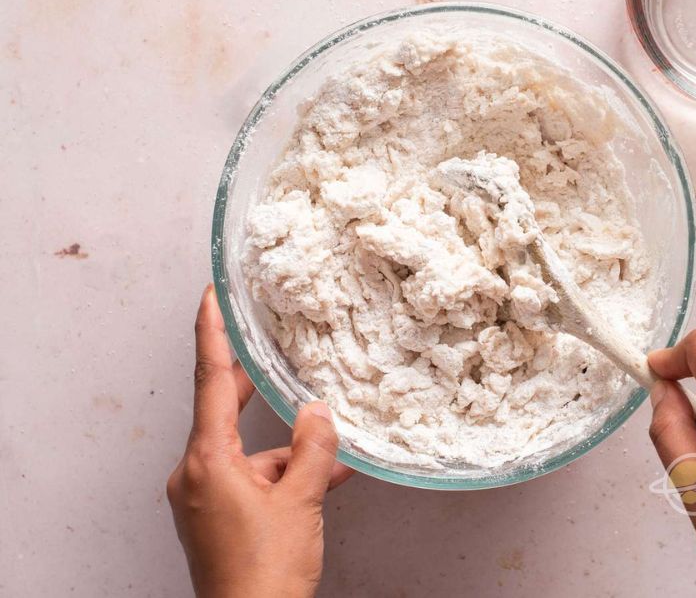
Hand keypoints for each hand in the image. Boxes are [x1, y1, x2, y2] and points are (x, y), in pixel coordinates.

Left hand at [167, 285, 352, 597]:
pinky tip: (321, 479)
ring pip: (247, 452)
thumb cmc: (266, 575)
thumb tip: (317, 411)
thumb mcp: (301, 502)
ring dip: (286, 450)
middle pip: (224, 411)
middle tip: (270, 345)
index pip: (210, 382)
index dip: (212, 334)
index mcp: (207, 462)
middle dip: (254, 384)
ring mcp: (204, 498)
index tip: (209, 295)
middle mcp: (196, 474)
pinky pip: (250, 479)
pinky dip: (282, 476)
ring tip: (329, 451)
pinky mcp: (215, 518)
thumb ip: (313, 448)